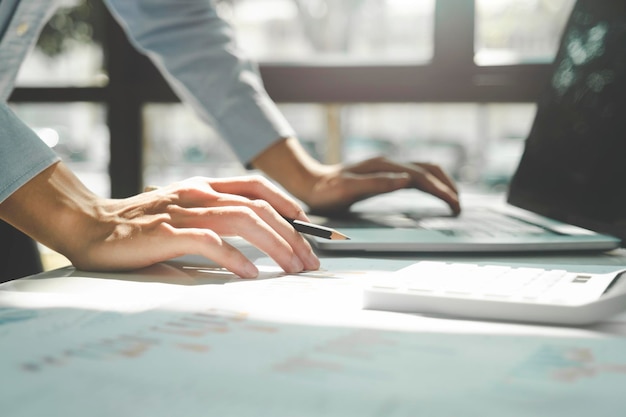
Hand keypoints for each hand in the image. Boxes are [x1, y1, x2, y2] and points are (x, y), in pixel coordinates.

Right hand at [0, 162, 318, 277]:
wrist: (89, 226)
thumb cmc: (138, 225)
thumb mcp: (181, 210)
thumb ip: (212, 216)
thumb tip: (254, 238)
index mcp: (202, 186)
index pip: (254, 186)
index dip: (284, 202)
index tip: (306, 223)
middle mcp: (198, 194)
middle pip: (258, 207)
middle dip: (290, 233)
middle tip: (308, 259)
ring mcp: (183, 211)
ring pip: (243, 220)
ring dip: (274, 245)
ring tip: (292, 267)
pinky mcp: (167, 232)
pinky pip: (211, 242)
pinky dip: (235, 258)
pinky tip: (251, 273)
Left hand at [303, 156, 460, 213]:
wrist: (311, 183)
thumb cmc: (327, 191)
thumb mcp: (348, 189)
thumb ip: (377, 184)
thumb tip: (407, 179)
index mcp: (383, 166)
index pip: (422, 177)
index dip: (441, 190)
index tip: (454, 205)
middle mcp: (389, 163)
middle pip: (430, 169)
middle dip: (448, 185)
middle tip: (460, 206)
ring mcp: (388, 166)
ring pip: (425, 169)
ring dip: (442, 182)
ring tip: (453, 200)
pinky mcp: (385, 173)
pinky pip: (416, 174)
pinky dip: (431, 182)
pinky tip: (433, 193)